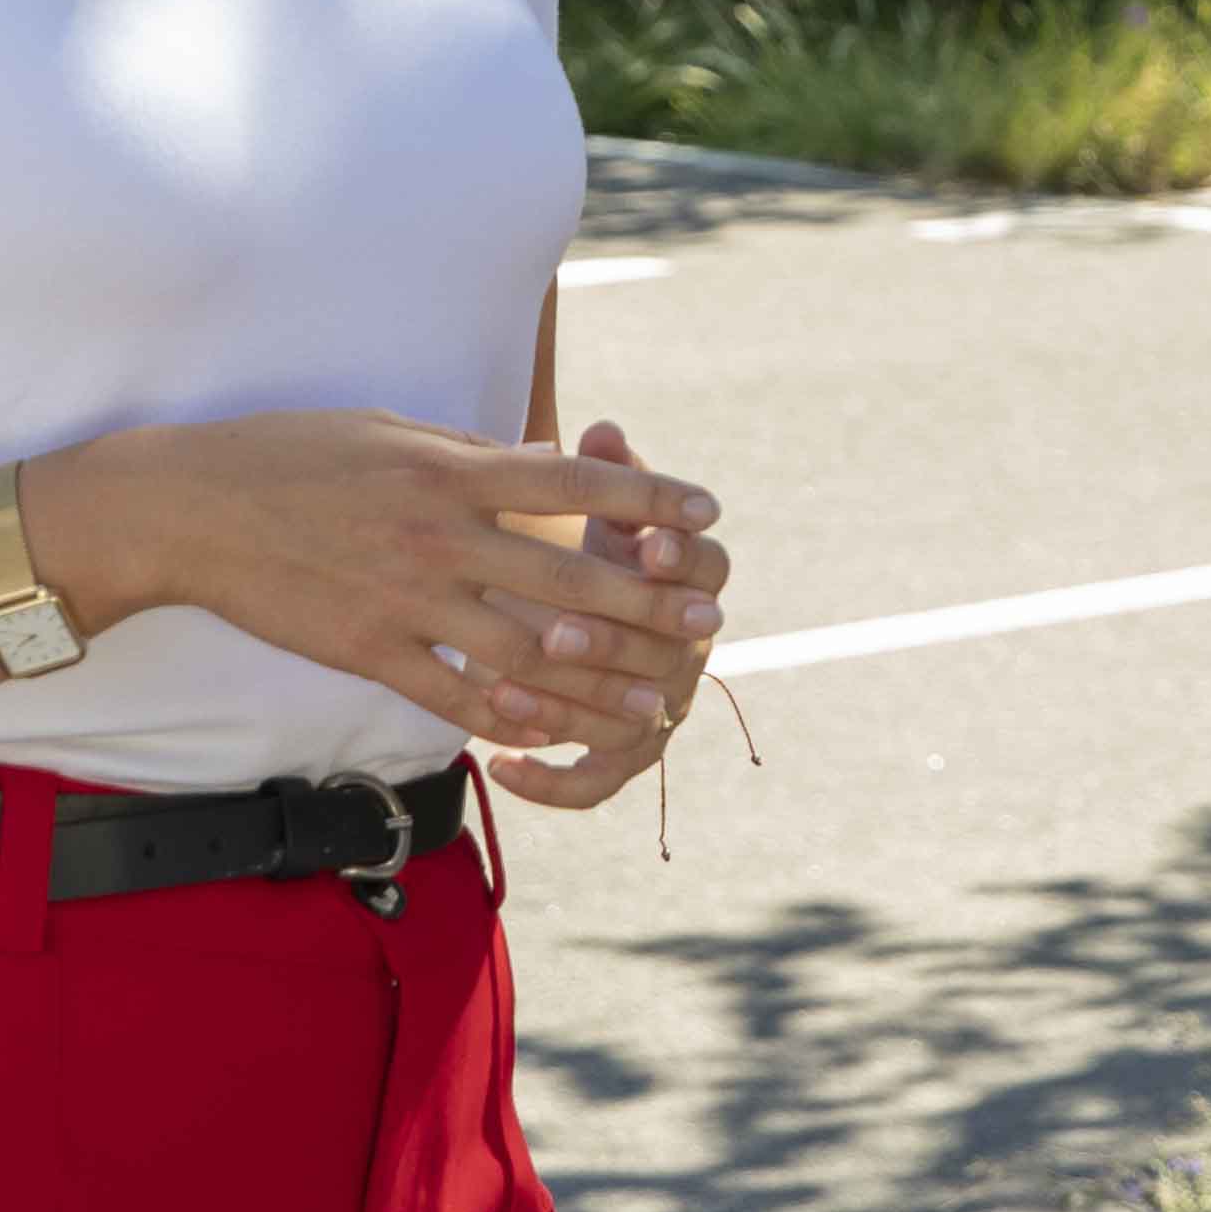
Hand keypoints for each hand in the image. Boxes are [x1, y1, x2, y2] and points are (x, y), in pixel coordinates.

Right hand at [28, 408, 720, 751]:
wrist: (194, 509)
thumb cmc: (294, 453)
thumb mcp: (392, 431)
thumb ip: (472, 455)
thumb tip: (547, 462)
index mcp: (450, 469)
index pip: (572, 482)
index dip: (648, 499)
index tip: (707, 513)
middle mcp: (438, 535)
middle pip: (566, 575)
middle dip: (647, 603)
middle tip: (708, 623)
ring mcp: (404, 598)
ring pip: (523, 651)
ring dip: (597, 681)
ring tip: (654, 699)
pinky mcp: (367, 650)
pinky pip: (450, 695)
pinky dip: (507, 719)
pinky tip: (552, 734)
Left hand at [482, 419, 737, 809]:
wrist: (557, 606)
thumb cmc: (573, 543)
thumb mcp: (585, 504)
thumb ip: (598, 473)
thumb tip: (602, 429)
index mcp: (693, 580)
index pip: (711, 570)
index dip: (682, 561)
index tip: (643, 546)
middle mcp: (689, 650)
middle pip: (669, 653)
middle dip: (612, 641)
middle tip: (557, 631)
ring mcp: (661, 706)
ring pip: (630, 719)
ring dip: (570, 708)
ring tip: (503, 689)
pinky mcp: (624, 754)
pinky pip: (596, 782)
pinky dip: (552, 781)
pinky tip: (499, 766)